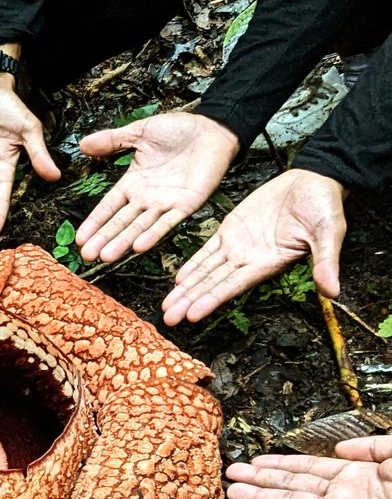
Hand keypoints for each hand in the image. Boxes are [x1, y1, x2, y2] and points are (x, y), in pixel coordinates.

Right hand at [75, 112, 238, 261]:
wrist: (212, 129)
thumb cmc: (178, 129)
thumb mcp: (140, 132)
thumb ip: (112, 141)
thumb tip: (83, 144)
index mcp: (133, 182)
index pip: (109, 207)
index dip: (95, 222)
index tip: (80, 239)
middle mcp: (146, 198)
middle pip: (120, 222)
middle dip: (103, 239)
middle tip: (88, 256)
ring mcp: (165, 204)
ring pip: (139, 227)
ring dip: (123, 242)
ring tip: (106, 256)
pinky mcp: (186, 205)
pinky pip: (167, 222)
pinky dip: (153, 234)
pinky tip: (139, 247)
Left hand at [161, 169, 346, 325]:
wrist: (314, 181)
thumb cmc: (325, 207)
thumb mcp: (329, 233)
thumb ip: (325, 262)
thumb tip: (332, 292)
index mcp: (268, 264)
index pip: (234, 285)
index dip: (212, 299)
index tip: (192, 315)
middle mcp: (249, 260)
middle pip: (214, 284)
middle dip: (190, 301)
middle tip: (168, 318)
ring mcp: (239, 246)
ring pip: (207, 271)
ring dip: (186, 288)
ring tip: (167, 306)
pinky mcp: (232, 229)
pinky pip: (208, 250)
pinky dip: (194, 264)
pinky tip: (178, 279)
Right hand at [226, 435, 391, 498]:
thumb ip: (371, 447)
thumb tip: (340, 447)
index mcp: (357, 475)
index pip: (310, 468)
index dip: (281, 464)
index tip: (255, 460)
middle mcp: (344, 495)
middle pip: (293, 485)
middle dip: (261, 479)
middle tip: (230, 474)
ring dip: (261, 495)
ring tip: (232, 490)